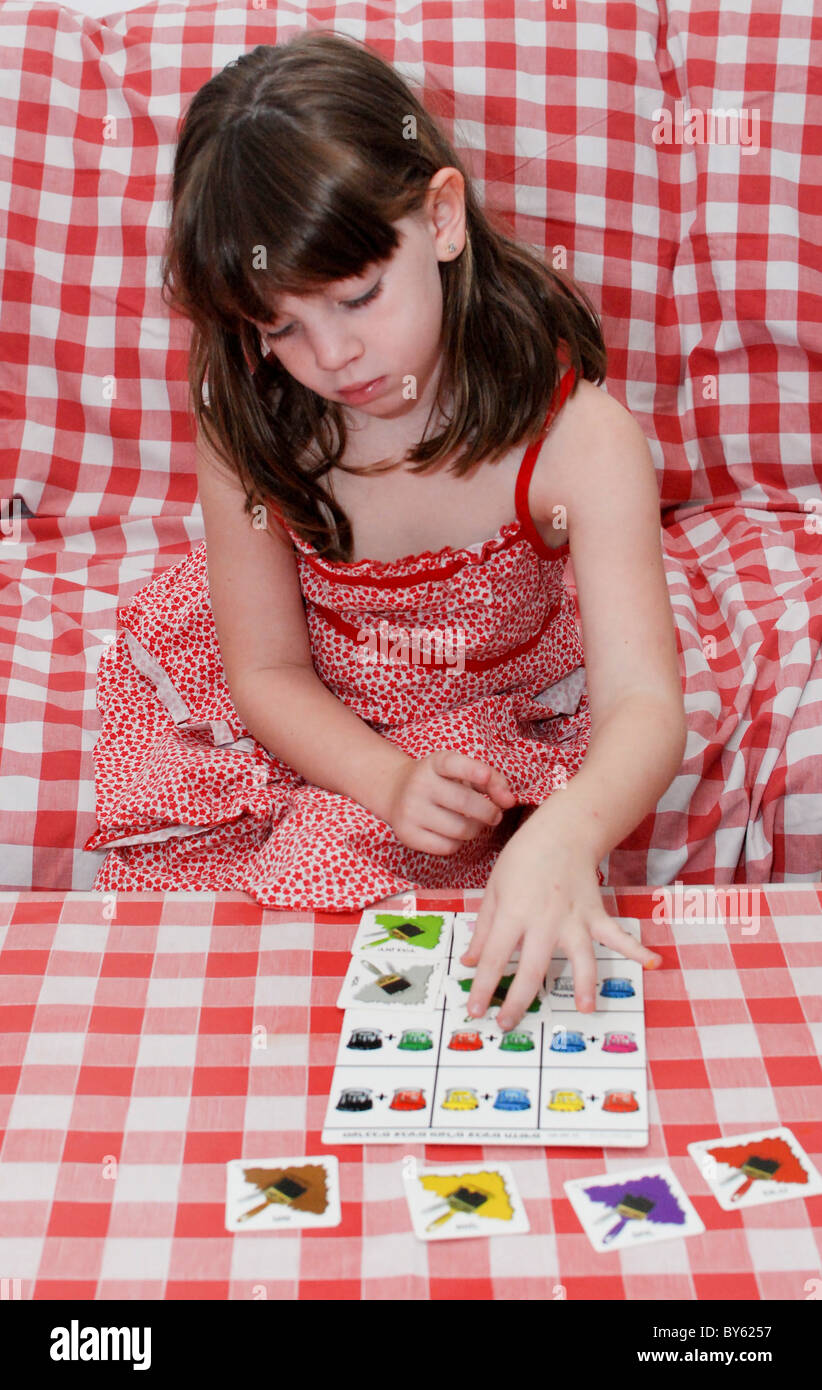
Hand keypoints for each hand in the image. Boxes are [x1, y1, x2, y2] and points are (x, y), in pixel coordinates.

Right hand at [385, 750, 517, 855]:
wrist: (396, 792)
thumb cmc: (441, 782)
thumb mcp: (462, 772)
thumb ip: (491, 780)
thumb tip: (509, 800)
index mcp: (434, 763)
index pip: (452, 764)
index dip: (471, 770)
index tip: (485, 776)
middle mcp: (419, 784)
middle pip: (464, 803)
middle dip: (489, 812)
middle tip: (495, 815)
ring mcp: (410, 810)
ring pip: (460, 829)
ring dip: (476, 829)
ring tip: (474, 823)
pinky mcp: (408, 834)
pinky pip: (447, 847)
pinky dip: (458, 843)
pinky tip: (454, 833)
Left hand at [460, 808, 662, 1028]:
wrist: (562, 830)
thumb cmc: (523, 858)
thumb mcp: (494, 888)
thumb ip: (483, 928)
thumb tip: (472, 962)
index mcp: (514, 912)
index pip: (495, 957)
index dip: (484, 987)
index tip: (477, 1011)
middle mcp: (544, 919)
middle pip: (532, 968)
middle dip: (518, 1000)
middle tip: (507, 1025)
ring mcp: (574, 918)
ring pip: (580, 957)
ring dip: (585, 983)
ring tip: (588, 1009)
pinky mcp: (596, 914)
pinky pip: (616, 935)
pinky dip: (636, 948)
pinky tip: (653, 963)